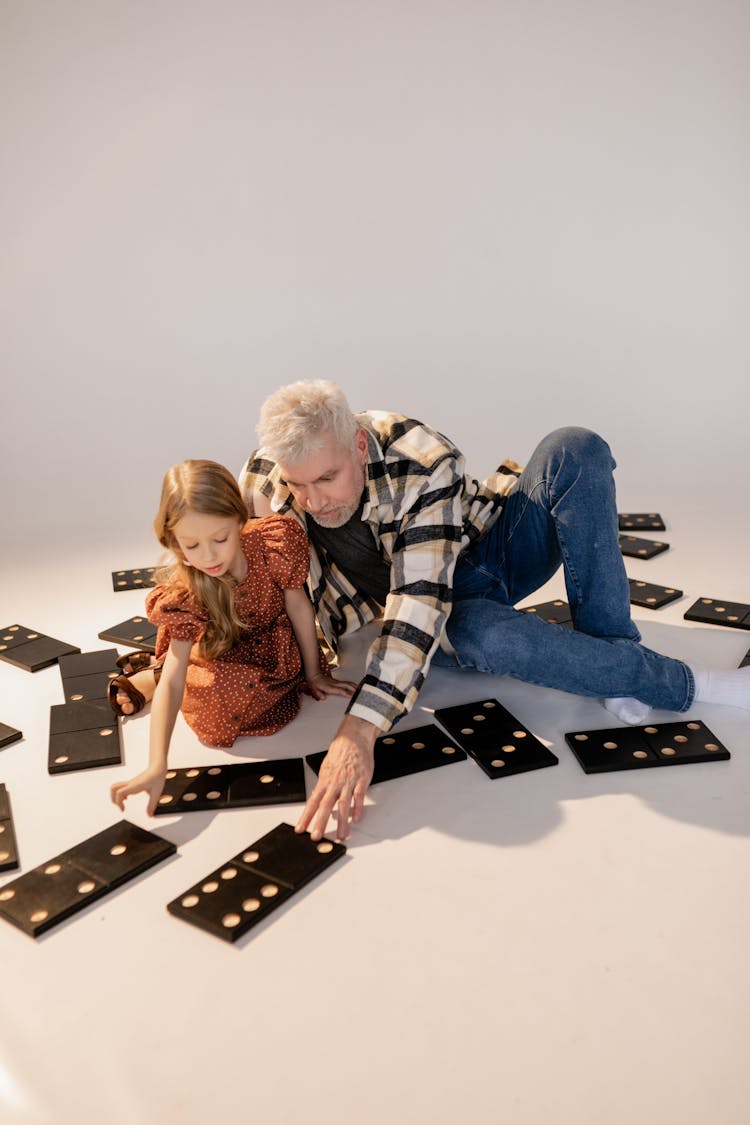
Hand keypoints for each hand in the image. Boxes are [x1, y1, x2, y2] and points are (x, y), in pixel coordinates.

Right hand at [110, 765, 167, 816]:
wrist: (158, 767)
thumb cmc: (157, 776)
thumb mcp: (156, 793)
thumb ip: (152, 805)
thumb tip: (149, 815)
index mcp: (135, 786)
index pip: (120, 793)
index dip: (118, 803)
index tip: (123, 809)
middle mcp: (131, 783)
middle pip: (113, 788)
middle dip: (113, 799)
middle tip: (120, 806)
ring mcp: (130, 782)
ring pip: (116, 786)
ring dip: (115, 795)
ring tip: (122, 803)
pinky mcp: (132, 782)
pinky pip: (121, 787)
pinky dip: (121, 793)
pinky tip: (128, 797)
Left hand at [297, 715, 375, 840]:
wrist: (353, 739)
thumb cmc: (340, 754)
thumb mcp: (326, 770)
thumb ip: (323, 786)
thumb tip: (317, 801)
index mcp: (324, 781)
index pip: (312, 802)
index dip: (306, 816)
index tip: (300, 829)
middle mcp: (335, 783)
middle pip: (326, 805)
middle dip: (320, 822)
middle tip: (316, 836)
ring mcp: (349, 781)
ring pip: (344, 804)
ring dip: (343, 821)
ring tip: (342, 835)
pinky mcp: (362, 779)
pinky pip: (359, 796)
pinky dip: (358, 808)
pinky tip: (356, 819)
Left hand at [304, 672, 357, 701]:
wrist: (315, 675)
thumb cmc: (315, 683)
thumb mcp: (314, 689)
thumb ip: (318, 694)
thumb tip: (323, 698)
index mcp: (329, 687)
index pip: (340, 690)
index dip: (346, 693)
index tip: (352, 696)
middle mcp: (335, 684)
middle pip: (347, 685)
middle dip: (354, 689)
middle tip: (360, 693)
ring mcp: (337, 682)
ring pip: (348, 683)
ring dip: (355, 686)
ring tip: (361, 690)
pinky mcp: (338, 681)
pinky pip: (347, 682)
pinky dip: (353, 684)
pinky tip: (356, 687)